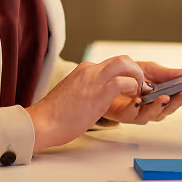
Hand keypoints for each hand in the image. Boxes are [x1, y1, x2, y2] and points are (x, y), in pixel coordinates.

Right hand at [25, 55, 143, 151]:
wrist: (42, 123)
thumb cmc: (54, 116)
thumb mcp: (72, 95)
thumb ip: (86, 90)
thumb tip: (95, 97)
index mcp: (84, 70)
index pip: (111, 63)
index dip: (124, 72)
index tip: (130, 83)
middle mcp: (90, 70)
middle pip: (121, 59)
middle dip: (135, 69)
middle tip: (139, 84)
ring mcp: (95, 79)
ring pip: (125, 63)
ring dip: (137, 75)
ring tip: (139, 89)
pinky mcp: (100, 92)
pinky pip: (123, 82)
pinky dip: (132, 87)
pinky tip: (133, 97)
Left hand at [102, 61, 181, 124]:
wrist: (106, 83)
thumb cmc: (129, 78)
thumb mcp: (150, 69)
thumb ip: (168, 73)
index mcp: (166, 93)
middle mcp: (158, 105)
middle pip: (174, 106)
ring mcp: (144, 112)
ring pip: (156, 114)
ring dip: (161, 106)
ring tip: (164, 97)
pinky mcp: (128, 115)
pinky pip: (135, 114)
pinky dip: (138, 107)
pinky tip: (140, 100)